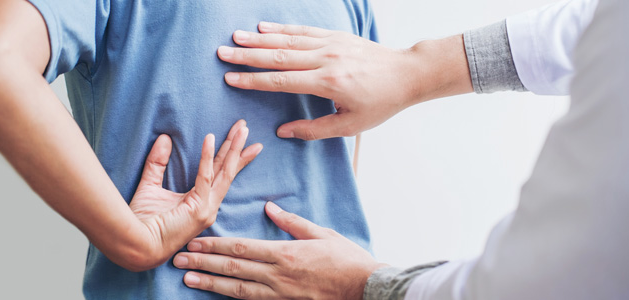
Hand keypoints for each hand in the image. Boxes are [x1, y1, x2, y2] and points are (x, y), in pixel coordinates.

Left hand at [127, 120, 262, 270]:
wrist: (135, 245)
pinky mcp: (199, 209)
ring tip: (242, 129)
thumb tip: (164, 138)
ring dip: (233, 148)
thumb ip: (158, 163)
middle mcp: (209, 206)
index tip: (239, 138)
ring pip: (225, 172)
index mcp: (201, 203)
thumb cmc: (141, 222)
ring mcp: (207, 208)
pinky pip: (205, 177)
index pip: (220, 174)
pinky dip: (207, 156)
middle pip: (228, 171)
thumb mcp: (150, 186)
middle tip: (245, 127)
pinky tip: (210, 138)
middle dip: (238, 147)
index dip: (230, 156)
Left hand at [173, 202, 386, 298]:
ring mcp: (280, 293)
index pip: (241, 248)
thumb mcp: (322, 233)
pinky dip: (233, 298)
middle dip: (203, 263)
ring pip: (237, 289)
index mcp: (285, 253)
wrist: (364, 287)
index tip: (195, 241)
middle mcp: (278, 274)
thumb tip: (269, 208)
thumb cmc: (346, 258)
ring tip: (187, 279)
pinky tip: (217, 294)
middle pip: (233, 268)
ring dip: (210, 283)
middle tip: (178, 259)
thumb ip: (292, 222)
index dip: (215, 245)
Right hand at [218, 22, 471, 139]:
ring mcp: (331, 44)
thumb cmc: (380, 103)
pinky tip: (263, 28)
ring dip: (259, 39)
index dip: (254, 81)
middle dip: (247, 56)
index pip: (282, 81)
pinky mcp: (336, 36)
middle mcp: (327, 60)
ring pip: (288, 40)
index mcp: (328, 84)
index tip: (231, 79)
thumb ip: (315, 130)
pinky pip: (304, 31)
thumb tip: (283, 132)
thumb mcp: (350, 126)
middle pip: (279, 56)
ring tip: (235, 38)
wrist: (407, 74)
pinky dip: (282, 29)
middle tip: (222, 54)